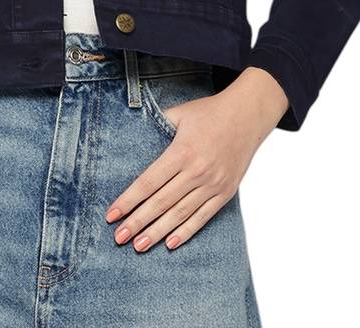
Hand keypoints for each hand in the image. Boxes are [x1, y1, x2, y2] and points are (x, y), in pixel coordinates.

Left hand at [104, 67, 288, 252]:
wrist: (247, 116)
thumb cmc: (209, 112)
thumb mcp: (179, 113)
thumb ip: (156, 124)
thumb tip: (131, 130)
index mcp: (182, 152)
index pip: (149, 182)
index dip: (129, 200)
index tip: (112, 214)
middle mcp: (197, 171)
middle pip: (161, 203)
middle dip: (137, 222)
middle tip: (119, 237)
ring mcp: (213, 184)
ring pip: (180, 214)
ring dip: (158, 232)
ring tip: (139, 245)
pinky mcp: (225, 193)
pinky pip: (203, 217)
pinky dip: (186, 232)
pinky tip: (170, 243)